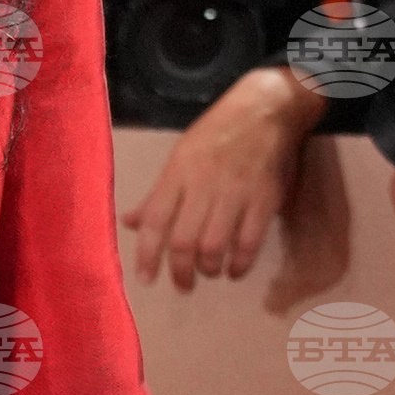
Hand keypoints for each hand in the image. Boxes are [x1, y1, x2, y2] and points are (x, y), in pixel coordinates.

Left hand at [129, 63, 319, 290]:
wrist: (265, 110)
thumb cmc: (216, 135)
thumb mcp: (180, 157)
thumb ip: (157, 195)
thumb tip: (129, 223)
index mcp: (178, 172)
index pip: (155, 221)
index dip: (147, 255)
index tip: (146, 279)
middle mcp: (204, 184)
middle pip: (184, 241)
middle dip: (180, 272)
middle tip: (182, 285)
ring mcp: (236, 192)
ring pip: (214, 246)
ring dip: (209, 268)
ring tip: (209, 271)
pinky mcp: (264, 199)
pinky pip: (249, 242)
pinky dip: (240, 264)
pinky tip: (234, 269)